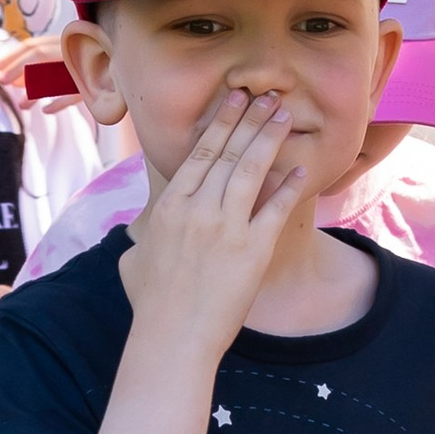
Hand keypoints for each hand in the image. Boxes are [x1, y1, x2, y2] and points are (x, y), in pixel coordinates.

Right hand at [116, 87, 310, 362]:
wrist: (172, 339)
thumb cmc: (151, 306)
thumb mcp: (135, 262)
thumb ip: (141, 239)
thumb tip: (138, 237)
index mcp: (170, 206)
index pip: (199, 153)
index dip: (220, 123)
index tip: (234, 99)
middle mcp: (198, 209)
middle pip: (228, 153)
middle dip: (249, 119)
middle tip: (267, 94)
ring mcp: (226, 227)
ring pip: (251, 170)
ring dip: (269, 138)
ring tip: (284, 114)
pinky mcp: (252, 250)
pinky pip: (274, 209)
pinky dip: (288, 187)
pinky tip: (299, 168)